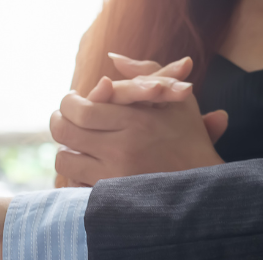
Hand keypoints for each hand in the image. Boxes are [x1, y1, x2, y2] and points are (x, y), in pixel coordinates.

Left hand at [51, 55, 226, 185]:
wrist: (203, 188)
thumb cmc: (191, 139)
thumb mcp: (177, 99)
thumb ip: (145, 72)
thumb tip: (112, 58)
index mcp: (135, 122)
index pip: (80, 109)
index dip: (69, 103)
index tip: (73, 101)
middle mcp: (121, 149)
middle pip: (64, 132)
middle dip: (59, 122)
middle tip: (64, 119)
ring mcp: (114, 177)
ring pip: (64, 159)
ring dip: (66, 150)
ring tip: (77, 144)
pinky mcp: (110, 199)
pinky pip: (73, 184)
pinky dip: (74, 174)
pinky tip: (86, 166)